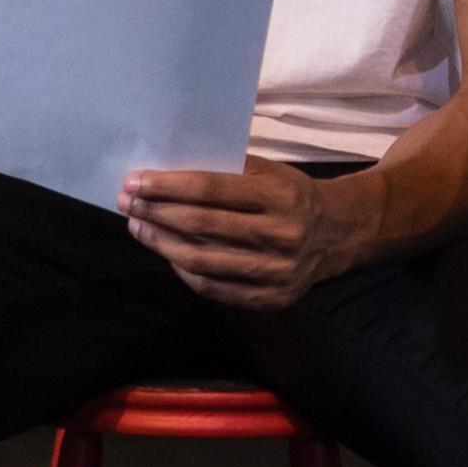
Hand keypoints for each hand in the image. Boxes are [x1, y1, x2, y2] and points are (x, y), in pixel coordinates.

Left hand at [119, 158, 370, 308]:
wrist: (340, 233)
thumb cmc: (291, 195)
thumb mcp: (270, 172)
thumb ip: (227, 169)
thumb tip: (167, 168)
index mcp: (280, 196)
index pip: (209, 188)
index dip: (166, 186)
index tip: (134, 182)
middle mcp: (281, 234)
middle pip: (200, 225)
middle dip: (155, 213)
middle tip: (127, 203)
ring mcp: (277, 271)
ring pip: (201, 260)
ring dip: (160, 243)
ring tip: (138, 228)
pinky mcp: (272, 298)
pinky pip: (213, 288)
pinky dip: (183, 271)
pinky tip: (166, 254)